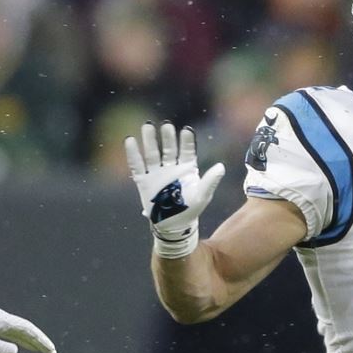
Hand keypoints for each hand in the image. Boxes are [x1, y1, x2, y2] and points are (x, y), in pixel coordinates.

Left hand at [0, 306, 56, 352]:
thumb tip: (16, 351)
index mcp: (1, 319)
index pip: (27, 329)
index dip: (41, 339)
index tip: (50, 350)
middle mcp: (1, 319)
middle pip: (26, 330)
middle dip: (40, 342)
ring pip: (19, 332)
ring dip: (31, 342)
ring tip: (43, 351)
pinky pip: (10, 335)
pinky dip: (20, 341)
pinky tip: (23, 347)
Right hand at [124, 121, 224, 258]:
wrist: (173, 226)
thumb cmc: (190, 210)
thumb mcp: (202, 196)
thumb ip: (210, 181)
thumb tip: (221, 167)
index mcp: (187, 168)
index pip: (187, 150)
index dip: (186, 141)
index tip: (186, 130)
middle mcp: (171, 167)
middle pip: (168, 148)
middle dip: (167, 137)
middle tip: (166, 125)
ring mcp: (157, 173)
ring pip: (152, 153)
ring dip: (150, 141)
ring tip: (148, 126)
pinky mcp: (143, 181)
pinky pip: (137, 165)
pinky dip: (133, 154)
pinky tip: (130, 141)